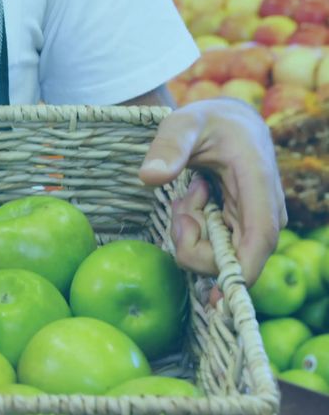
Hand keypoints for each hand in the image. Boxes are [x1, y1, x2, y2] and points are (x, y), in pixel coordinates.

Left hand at [138, 98, 286, 287]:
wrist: (227, 121)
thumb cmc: (207, 121)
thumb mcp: (182, 123)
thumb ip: (168, 147)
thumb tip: (149, 177)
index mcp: (259, 183)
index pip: (260, 239)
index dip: (239, 271)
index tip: (212, 294)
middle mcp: (265, 210)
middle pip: (234, 258)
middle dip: (194, 244)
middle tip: (180, 205)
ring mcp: (255, 221)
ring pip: (221, 255)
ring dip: (192, 233)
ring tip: (188, 194)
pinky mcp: (242, 227)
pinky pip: (215, 247)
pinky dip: (195, 231)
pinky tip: (192, 202)